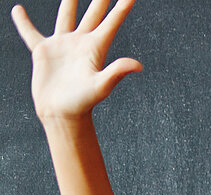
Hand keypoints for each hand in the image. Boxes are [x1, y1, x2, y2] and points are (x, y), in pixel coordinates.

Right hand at [13, 0, 143, 120]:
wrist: (61, 113)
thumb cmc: (82, 102)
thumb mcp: (101, 85)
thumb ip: (117, 72)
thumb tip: (139, 65)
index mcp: (96, 47)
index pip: (112, 22)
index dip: (122, 7)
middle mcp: (81, 43)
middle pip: (93, 14)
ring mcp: (62, 45)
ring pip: (66, 17)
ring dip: (69, 3)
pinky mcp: (44, 52)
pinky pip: (31, 33)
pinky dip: (24, 22)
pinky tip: (18, 9)